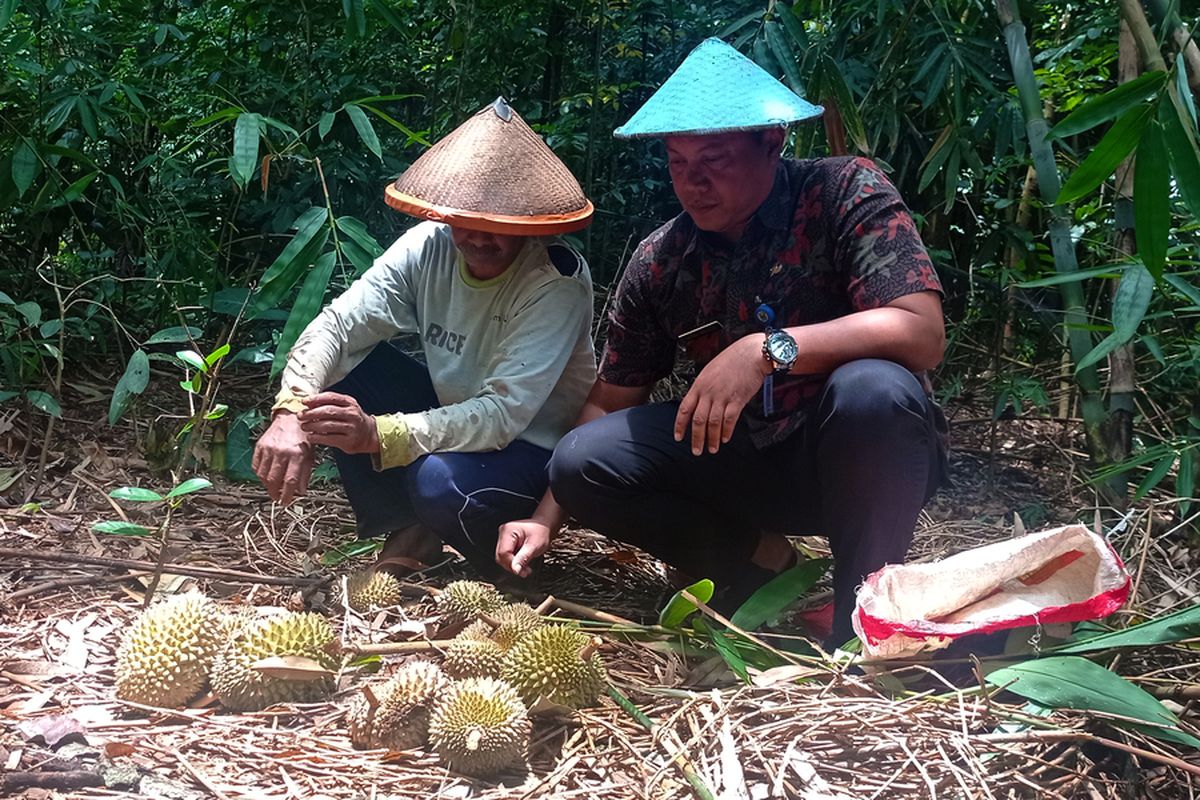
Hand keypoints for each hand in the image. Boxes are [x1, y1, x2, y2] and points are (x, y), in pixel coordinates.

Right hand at [253, 411, 315, 505]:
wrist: (292, 417)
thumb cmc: (304, 436)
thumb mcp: (311, 455)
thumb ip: (305, 474)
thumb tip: (301, 492)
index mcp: (296, 455)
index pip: (290, 481)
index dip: (286, 495)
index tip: (285, 502)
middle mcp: (281, 452)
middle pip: (273, 480)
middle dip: (274, 493)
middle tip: (277, 498)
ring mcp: (268, 449)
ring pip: (262, 474)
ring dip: (266, 485)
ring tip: (272, 487)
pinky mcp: (260, 446)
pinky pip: (255, 465)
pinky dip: (259, 474)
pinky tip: (265, 475)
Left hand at [297, 392, 379, 453]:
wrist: (369, 434)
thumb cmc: (352, 419)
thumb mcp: (345, 407)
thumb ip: (329, 403)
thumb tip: (309, 403)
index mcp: (350, 402)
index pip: (331, 397)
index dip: (316, 398)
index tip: (304, 402)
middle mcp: (352, 414)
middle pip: (328, 411)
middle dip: (311, 413)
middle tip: (301, 416)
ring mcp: (351, 428)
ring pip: (327, 425)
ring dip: (312, 426)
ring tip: (304, 426)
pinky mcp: (349, 441)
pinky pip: (329, 439)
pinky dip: (317, 438)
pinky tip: (311, 437)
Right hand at [495, 520, 551, 577]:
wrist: (543, 527)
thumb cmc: (540, 532)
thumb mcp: (535, 545)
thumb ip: (524, 557)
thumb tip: (515, 569)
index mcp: (508, 530)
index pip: (503, 553)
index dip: (512, 564)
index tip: (521, 571)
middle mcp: (503, 533)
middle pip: (500, 556)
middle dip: (512, 566)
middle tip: (525, 571)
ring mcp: (503, 537)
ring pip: (502, 558)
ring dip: (513, 565)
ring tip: (525, 567)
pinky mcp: (506, 542)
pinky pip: (506, 556)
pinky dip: (513, 562)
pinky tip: (522, 562)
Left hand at [674, 333, 768, 454]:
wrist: (751, 353)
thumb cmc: (733, 360)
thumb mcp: (710, 371)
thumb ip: (704, 388)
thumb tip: (699, 403)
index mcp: (699, 385)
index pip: (684, 408)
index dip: (680, 425)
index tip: (678, 437)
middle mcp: (709, 392)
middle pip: (698, 420)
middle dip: (696, 439)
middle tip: (696, 451)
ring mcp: (723, 396)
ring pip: (713, 423)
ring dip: (712, 439)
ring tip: (712, 448)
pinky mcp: (737, 400)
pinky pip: (729, 420)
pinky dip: (727, 431)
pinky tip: (726, 438)